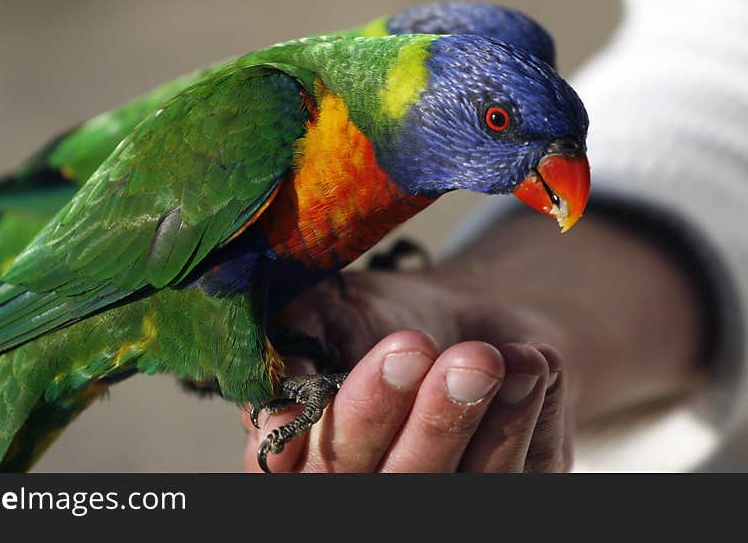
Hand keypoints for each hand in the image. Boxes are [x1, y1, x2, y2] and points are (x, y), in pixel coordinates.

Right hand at [242, 271, 572, 472]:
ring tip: (485, 354)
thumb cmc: (372, 319)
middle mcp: (370, 489)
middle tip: (415, 349)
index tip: (325, 392)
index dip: (321, 435)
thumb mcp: (321, 311)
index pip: (303, 466)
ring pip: (469, 484)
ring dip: (479, 417)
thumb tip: (278, 402)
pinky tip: (529, 359)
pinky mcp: (512, 489)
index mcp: (304, 456)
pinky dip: (530, 408)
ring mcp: (445, 497)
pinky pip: (529, 469)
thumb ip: (293, 344)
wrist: (456, 319)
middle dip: (413, 419)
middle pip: (394, 484)